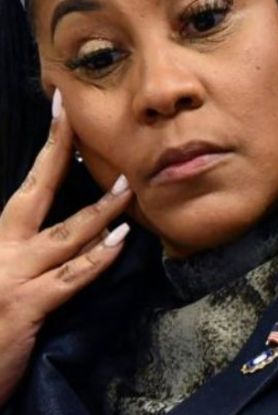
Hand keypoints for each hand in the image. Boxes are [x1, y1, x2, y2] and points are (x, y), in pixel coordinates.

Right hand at [0, 91, 132, 407]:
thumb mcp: (6, 277)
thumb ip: (32, 249)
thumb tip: (78, 225)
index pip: (27, 185)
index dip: (47, 145)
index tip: (62, 106)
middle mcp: (1, 249)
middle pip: (35, 191)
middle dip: (57, 149)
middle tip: (75, 112)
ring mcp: (13, 277)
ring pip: (65, 234)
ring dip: (100, 209)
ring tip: (128, 186)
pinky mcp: (26, 308)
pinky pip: (70, 278)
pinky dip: (97, 259)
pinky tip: (120, 242)